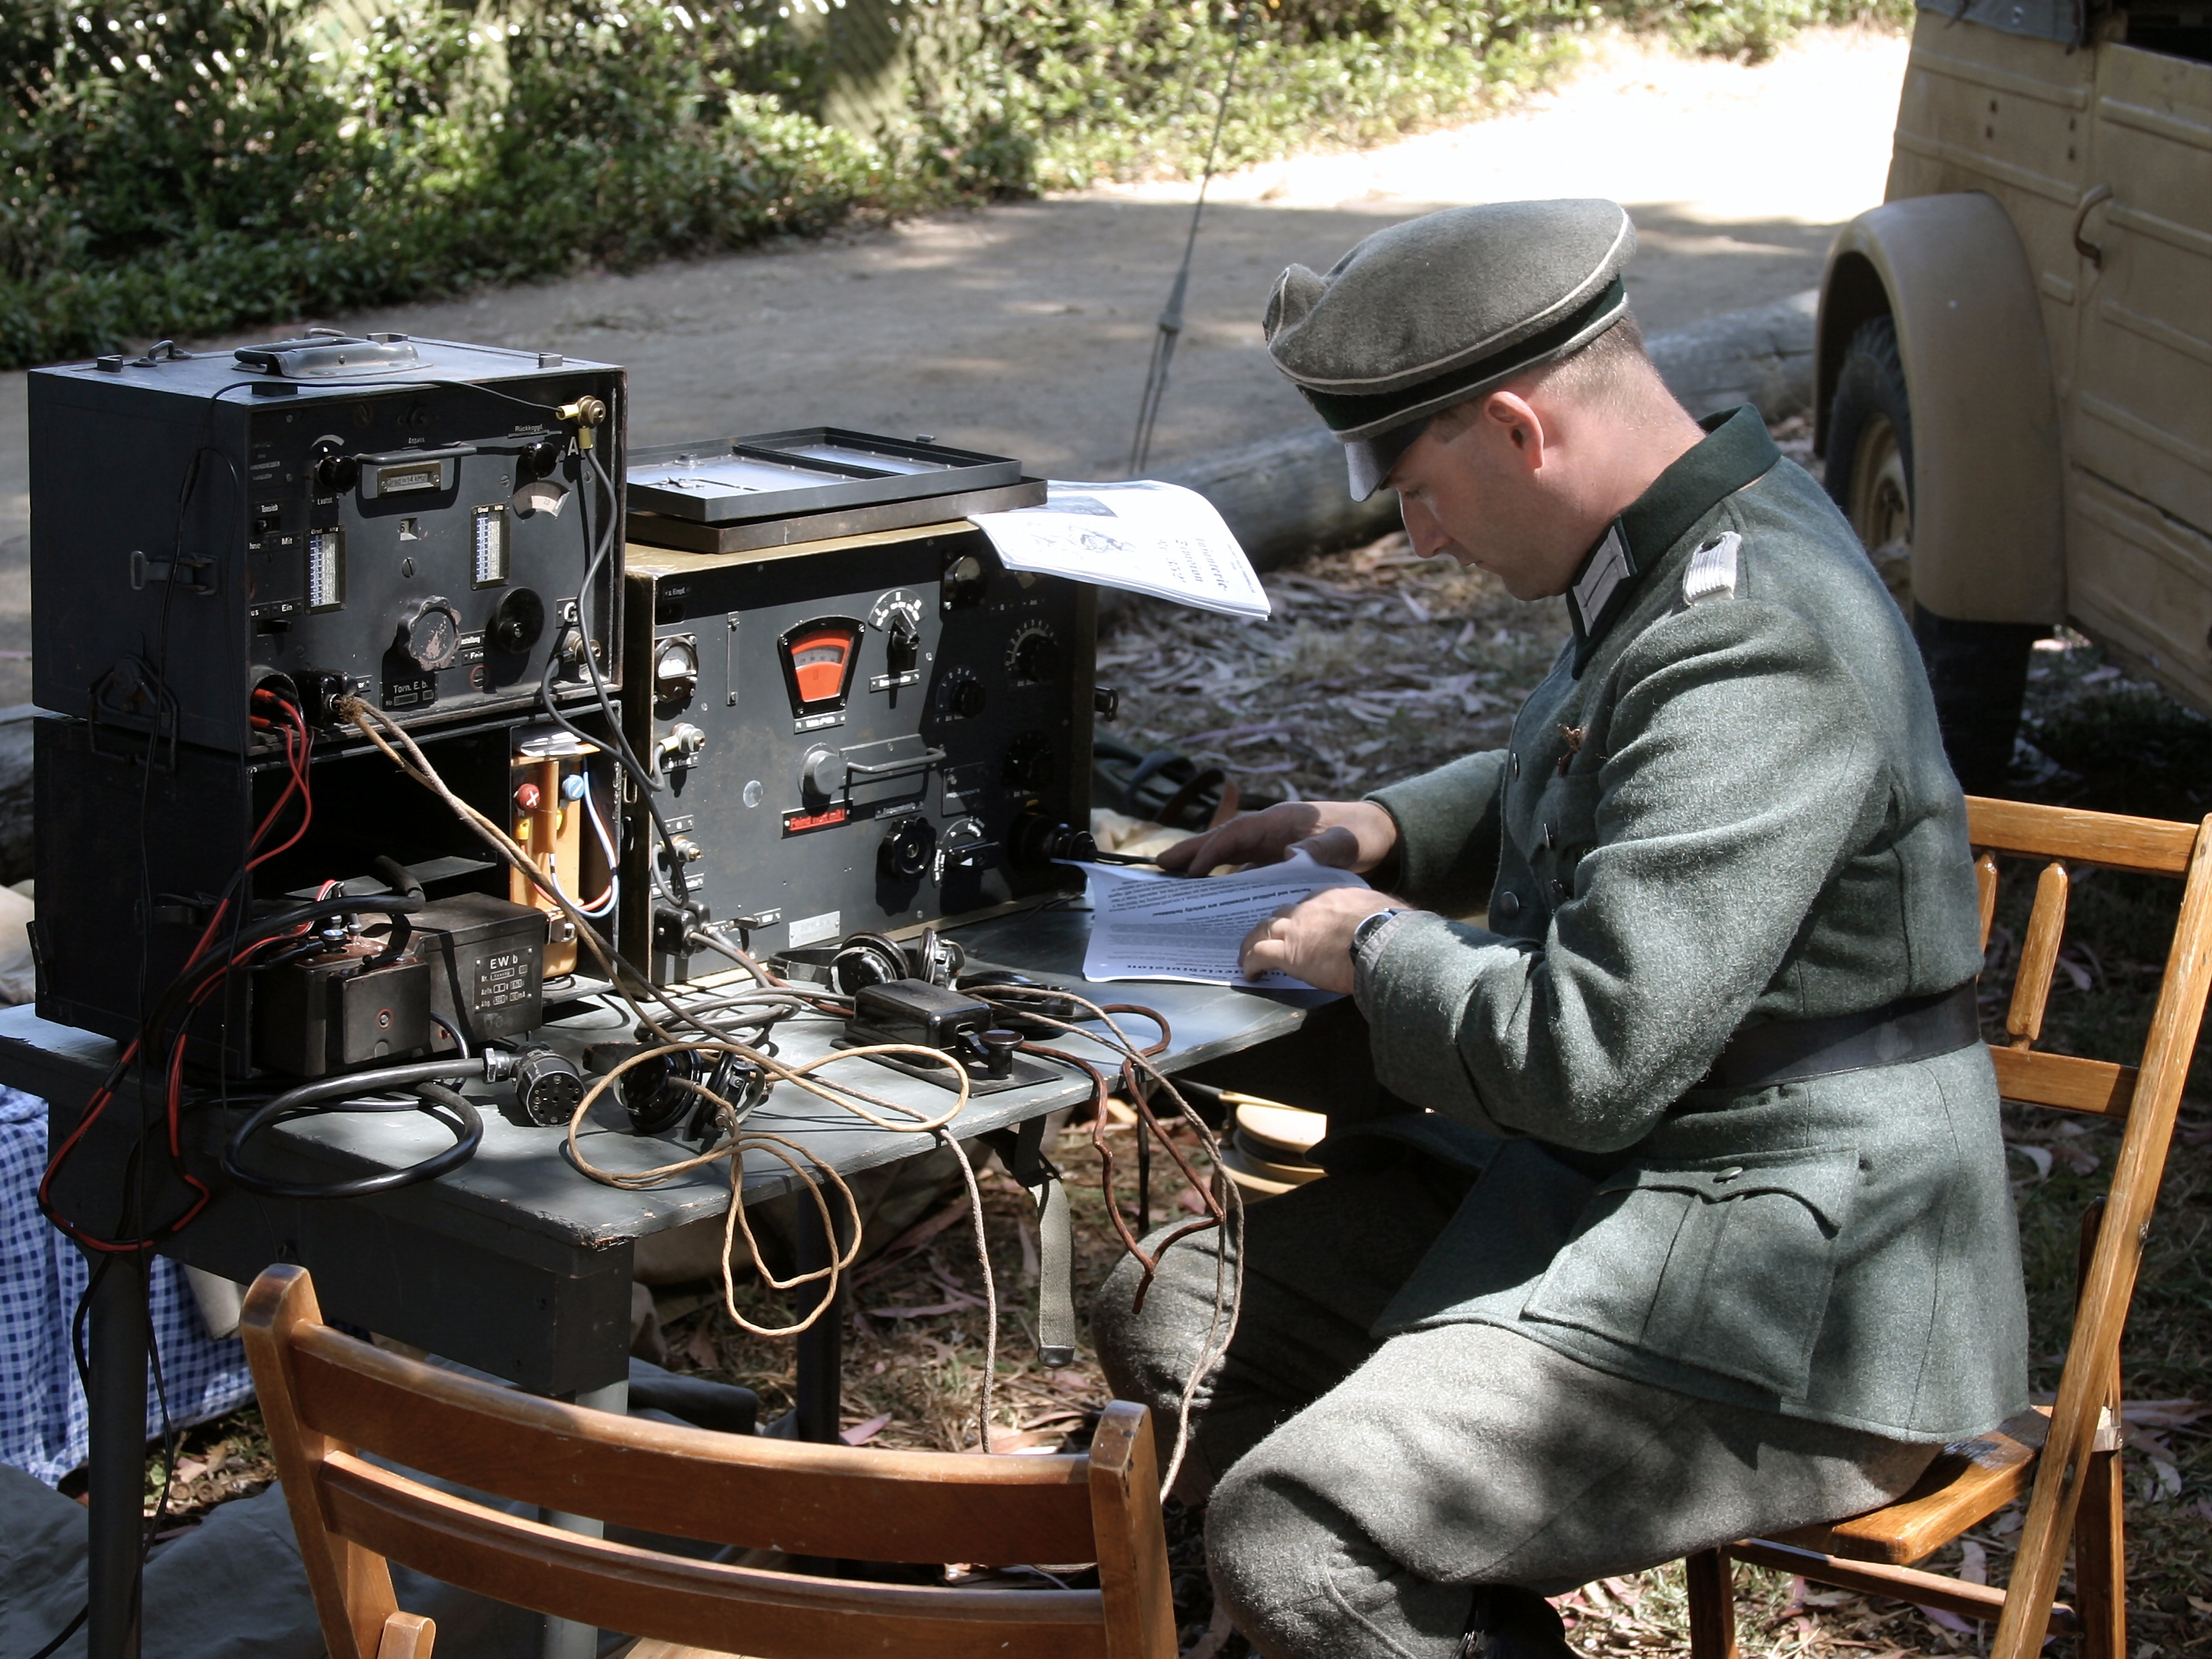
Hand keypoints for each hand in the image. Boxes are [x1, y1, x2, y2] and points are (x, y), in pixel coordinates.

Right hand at [1156, 800, 1398, 876]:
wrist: (1380, 833)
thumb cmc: (1361, 834)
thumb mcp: (1345, 842)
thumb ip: (1320, 850)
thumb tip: (1292, 857)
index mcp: (1279, 821)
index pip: (1237, 834)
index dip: (1212, 851)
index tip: (1192, 870)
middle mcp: (1269, 831)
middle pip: (1223, 841)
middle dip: (1192, 852)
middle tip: (1160, 865)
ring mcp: (1271, 845)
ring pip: (1230, 856)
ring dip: (1203, 867)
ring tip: (1173, 880)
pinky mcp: (1278, 859)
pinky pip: (1245, 870)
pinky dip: (1227, 880)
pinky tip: (1214, 897)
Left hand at [1237, 887, 1401, 994]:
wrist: (1383, 942)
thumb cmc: (1391, 927)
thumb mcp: (1379, 908)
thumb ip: (1368, 912)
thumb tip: (1380, 922)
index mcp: (1331, 895)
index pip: (1306, 904)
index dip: (1300, 917)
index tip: (1301, 927)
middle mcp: (1308, 907)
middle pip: (1281, 914)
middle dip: (1273, 926)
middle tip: (1268, 938)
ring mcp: (1296, 929)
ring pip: (1263, 931)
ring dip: (1254, 943)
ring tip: (1248, 955)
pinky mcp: (1289, 953)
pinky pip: (1259, 955)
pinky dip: (1251, 963)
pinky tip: (1250, 973)